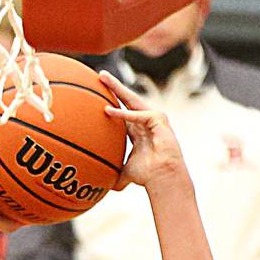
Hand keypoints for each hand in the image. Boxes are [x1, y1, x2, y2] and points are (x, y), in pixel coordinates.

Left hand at [98, 72, 186, 190]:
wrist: (162, 176)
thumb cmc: (147, 175)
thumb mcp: (124, 171)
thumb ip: (113, 172)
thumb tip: (99, 184)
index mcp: (137, 129)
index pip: (122, 111)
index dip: (111, 101)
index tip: (97, 92)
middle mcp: (145, 120)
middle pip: (127, 99)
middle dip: (114, 86)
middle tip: (100, 75)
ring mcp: (153, 118)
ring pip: (132, 100)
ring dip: (118, 89)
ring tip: (104, 79)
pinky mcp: (159, 120)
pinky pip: (138, 114)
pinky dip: (124, 114)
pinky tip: (109, 111)